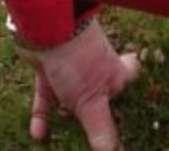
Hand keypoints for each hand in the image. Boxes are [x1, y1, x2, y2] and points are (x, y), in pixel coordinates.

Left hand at [20, 19, 140, 146]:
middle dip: (95, 111)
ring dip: (66, 117)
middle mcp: (95, 70)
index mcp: (114, 74)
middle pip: (99, 92)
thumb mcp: (91, 102)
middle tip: (92, 132)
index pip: (129, 78)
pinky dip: (42, 115)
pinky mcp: (49, 70)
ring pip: (70, 98)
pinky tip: (38, 134)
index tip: (130, 109)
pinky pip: (46, 97)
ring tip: (62, 142)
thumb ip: (101, 129)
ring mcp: (71, 70)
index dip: (130, 89)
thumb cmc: (78, 61)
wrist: (46, 29)